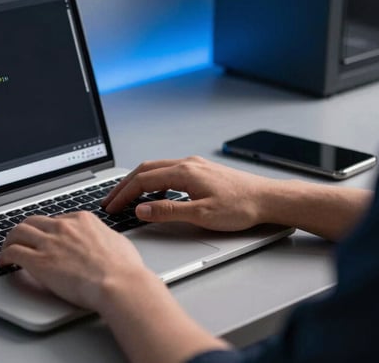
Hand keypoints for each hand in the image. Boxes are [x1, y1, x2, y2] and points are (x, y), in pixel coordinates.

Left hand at [0, 212, 155, 311]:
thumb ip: (104, 238)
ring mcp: (50, 243)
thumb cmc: (124, 269)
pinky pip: (13, 252)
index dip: (46, 229)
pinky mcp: (39, 261)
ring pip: (18, 232)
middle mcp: (63, 227)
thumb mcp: (117, 242)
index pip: (56, 219)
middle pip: (33, 221)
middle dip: (24, 230)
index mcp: (82, 220)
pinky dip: (4, 255)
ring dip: (10, 240)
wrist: (119, 283)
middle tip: (19, 240)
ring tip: (7, 250)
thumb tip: (103, 241)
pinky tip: (3, 262)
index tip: (43, 237)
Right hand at [103, 156, 274, 231]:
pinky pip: (168, 171)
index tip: (111, 206)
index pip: (142, 181)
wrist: (268, 199)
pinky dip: (153, 181)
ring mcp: (194, 165)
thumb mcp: (202, 215)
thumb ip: (168, 212)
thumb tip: (141, 210)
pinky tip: (154, 195)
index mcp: (184, 172)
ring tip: (126, 198)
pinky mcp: (201, 170)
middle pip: (145, 170)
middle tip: (110, 201)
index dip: (123, 194)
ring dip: (138, 183)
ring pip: (156, 169)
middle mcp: (187, 163)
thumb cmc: (241, 207)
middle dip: (124, 186)